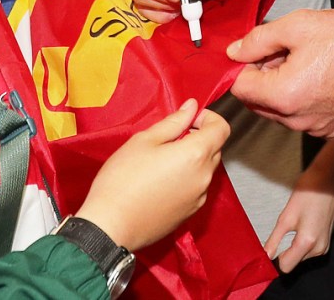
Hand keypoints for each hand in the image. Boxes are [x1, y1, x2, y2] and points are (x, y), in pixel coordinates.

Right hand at [77, 99, 229, 251]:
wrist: (111, 225)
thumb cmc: (123, 179)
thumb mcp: (144, 141)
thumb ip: (173, 122)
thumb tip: (191, 107)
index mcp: (196, 154)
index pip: (222, 129)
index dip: (209, 118)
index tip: (189, 119)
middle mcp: (204, 177)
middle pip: (215, 149)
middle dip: (199, 138)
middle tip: (170, 139)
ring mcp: (199, 198)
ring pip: (205, 169)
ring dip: (192, 159)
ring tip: (162, 162)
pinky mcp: (190, 213)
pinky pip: (197, 188)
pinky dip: (187, 179)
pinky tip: (161, 182)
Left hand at [229, 8, 333, 138]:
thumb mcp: (295, 26)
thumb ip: (257, 40)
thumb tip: (235, 52)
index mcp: (282, 96)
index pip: (239, 88)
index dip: (242, 66)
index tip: (255, 51)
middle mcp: (296, 120)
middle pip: (258, 102)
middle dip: (262, 78)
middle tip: (282, 52)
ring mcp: (317, 129)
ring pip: (281, 112)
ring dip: (282, 90)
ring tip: (305, 62)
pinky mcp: (333, 130)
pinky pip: (304, 117)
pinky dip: (304, 100)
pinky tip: (320, 77)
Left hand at [264, 172, 333, 271]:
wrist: (328, 180)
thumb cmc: (309, 193)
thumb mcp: (285, 217)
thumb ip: (274, 240)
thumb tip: (265, 255)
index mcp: (307, 243)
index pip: (286, 267)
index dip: (275, 260)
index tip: (269, 250)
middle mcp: (319, 249)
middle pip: (294, 262)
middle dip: (284, 251)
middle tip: (282, 231)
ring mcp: (324, 246)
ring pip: (300, 256)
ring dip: (293, 246)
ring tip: (296, 225)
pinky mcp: (326, 241)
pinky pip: (309, 250)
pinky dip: (301, 242)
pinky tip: (302, 226)